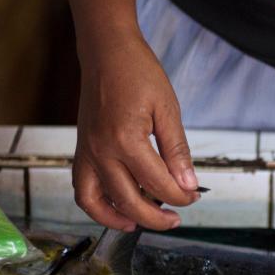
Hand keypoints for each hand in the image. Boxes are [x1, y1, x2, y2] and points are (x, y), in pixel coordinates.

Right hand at [73, 33, 198, 230]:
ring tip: (145, 222)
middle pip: (129, 202)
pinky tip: (118, 210)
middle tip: (177, 218)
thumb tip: (188, 184)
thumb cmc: (137, 73)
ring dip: (121, 219)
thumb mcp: (167, 108)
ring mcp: (87, 153)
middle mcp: (101, 152)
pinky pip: (83, 190)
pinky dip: (98, 206)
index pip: (158, 184)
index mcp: (126, 140)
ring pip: (98, 203)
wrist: (106, 52)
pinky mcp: (81, 151)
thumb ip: (177, 150)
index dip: (181, 196)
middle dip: (156, 217)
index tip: (194, 196)